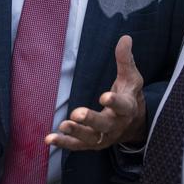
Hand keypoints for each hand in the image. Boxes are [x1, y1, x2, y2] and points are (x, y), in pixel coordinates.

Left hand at [46, 35, 145, 150]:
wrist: (135, 124)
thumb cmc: (130, 95)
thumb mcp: (131, 77)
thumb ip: (125, 59)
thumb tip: (125, 37)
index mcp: (127, 107)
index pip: (122, 105)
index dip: (114, 101)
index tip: (105, 95)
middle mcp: (116, 125)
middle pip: (104, 125)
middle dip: (91, 120)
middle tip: (77, 113)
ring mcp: (104, 137)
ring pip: (91, 138)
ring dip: (76, 133)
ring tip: (63, 125)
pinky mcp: (93, 144)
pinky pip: (78, 146)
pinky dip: (64, 143)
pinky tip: (49, 138)